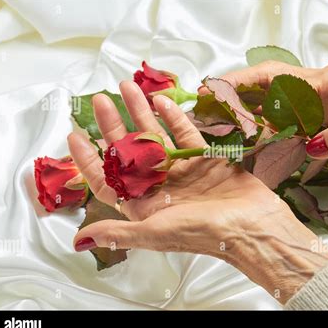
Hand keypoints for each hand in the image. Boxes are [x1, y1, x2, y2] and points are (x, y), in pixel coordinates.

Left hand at [68, 81, 327, 303]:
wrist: (252, 226)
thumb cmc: (204, 233)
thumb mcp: (156, 233)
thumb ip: (119, 232)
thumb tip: (80, 239)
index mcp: (144, 205)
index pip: (108, 181)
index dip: (89, 160)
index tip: (75, 135)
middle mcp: (159, 187)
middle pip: (128, 152)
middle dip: (112, 126)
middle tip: (100, 100)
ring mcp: (181, 171)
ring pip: (155, 137)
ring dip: (140, 113)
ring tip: (128, 88)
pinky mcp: (203, 159)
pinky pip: (185, 133)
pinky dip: (174, 117)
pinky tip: (162, 100)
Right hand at [207, 61, 327, 158]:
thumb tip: (311, 148)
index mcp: (326, 82)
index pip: (275, 77)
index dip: (243, 82)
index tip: (215, 88)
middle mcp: (315, 85)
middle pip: (265, 81)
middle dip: (234, 89)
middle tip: (205, 102)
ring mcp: (315, 96)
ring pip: (272, 96)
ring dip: (245, 106)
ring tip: (219, 121)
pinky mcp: (319, 108)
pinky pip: (285, 112)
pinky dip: (264, 121)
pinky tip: (252, 134)